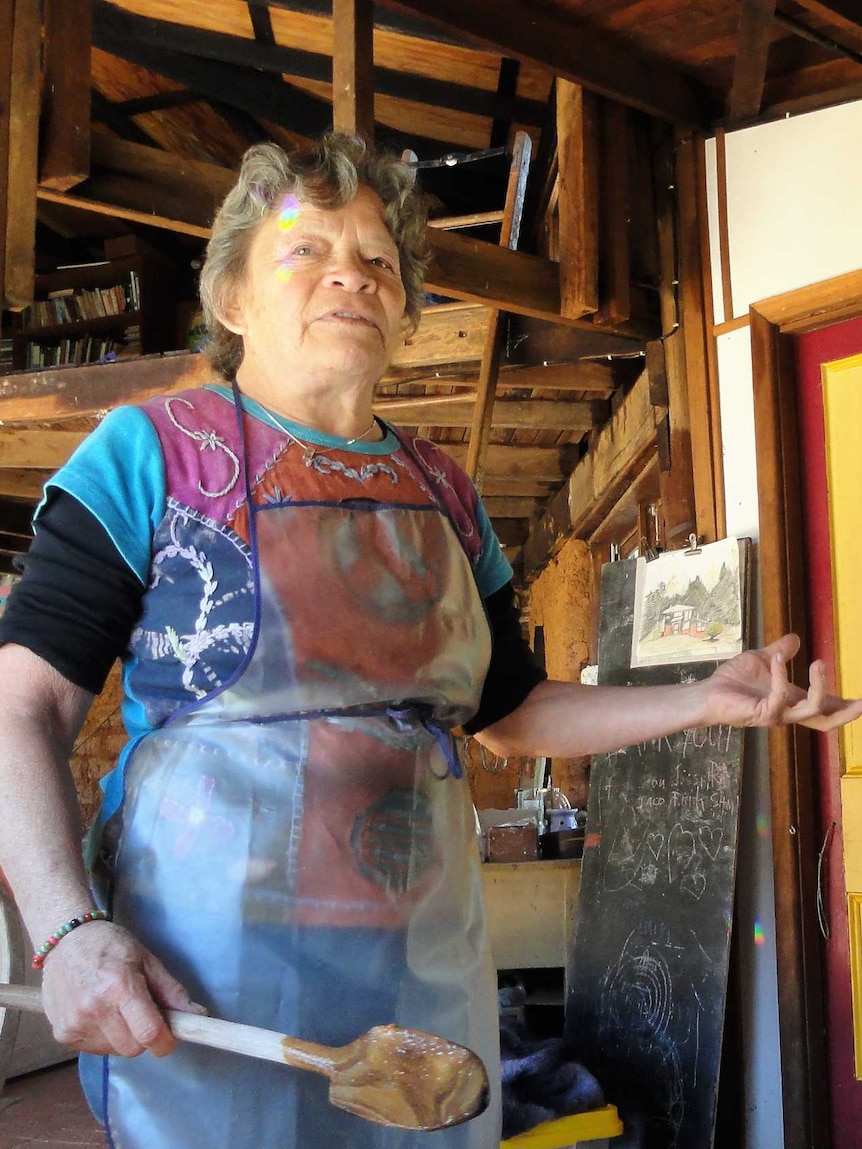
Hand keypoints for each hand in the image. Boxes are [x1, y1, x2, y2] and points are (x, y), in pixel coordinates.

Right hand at [40, 919, 204, 1058]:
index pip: (148, 1033)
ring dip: (123, 1037)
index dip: (166, 1041)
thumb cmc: (110, 945)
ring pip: (114, 1051)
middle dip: (144, 1037)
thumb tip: (197, 1016)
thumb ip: (171, 990)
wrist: (65, 941)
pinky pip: (94, 1050)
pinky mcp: (62, 1033)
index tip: (171, 1036)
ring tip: (117, 1009)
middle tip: (142, 1014)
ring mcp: (74, 1023)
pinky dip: (104, 1038)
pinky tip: (99, 1014)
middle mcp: (94, 1009)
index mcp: (119, 986)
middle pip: (133, 1048)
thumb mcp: (146, 959)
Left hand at [703, 633, 861, 731]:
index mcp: (792, 702)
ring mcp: (776, 716)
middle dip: (845, 713)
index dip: (843, 706)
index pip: (824, 708)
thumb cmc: (733, 681)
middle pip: (825, 721)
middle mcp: (788, 713)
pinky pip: (780, 697)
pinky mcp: (762, 714)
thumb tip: (795, 638)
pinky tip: (776, 659)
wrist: (707, 692)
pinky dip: (780, 675)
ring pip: (811, 709)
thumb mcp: (762, 661)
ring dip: (819, 686)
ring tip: (819, 663)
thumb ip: (781, 652)